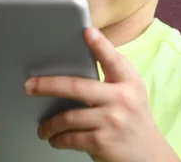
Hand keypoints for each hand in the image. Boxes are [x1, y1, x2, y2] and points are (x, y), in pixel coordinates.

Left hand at [24, 27, 179, 161]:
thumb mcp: (132, 93)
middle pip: (78, 87)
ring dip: (50, 124)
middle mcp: (122, 99)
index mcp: (129, 82)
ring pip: (68, 116)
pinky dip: (58, 138)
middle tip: (30, 86)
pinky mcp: (103, 142)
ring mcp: (112, 121)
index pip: (113, 59)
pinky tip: (54, 138)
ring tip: (43, 127)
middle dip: (48, 85)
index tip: (86, 31)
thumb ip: (112, 77)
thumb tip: (75, 64)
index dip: (100, 44)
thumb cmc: (134, 120)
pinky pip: (71, 137)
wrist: (150, 157)